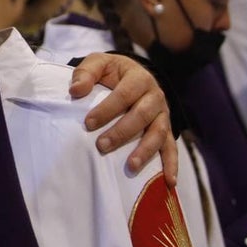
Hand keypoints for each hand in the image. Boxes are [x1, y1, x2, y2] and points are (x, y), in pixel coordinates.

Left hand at [70, 53, 176, 185]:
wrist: (130, 76)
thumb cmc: (110, 72)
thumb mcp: (98, 64)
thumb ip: (85, 73)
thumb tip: (75, 90)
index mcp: (139, 78)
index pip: (124, 94)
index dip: (107, 109)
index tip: (88, 123)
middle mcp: (155, 96)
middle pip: (142, 115)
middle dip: (122, 132)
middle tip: (101, 146)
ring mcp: (163, 114)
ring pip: (158, 133)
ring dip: (145, 150)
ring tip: (131, 166)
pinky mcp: (166, 130)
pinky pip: (171, 147)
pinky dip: (171, 164)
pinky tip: (169, 182)